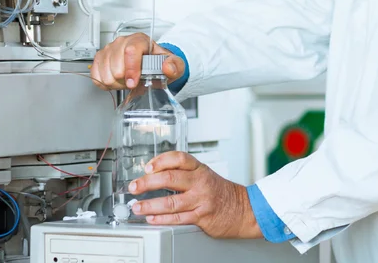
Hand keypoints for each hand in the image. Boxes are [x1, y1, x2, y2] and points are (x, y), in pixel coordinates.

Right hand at [90, 33, 184, 89]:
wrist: (150, 65)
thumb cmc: (158, 64)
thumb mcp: (173, 65)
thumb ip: (175, 66)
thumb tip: (168, 67)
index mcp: (140, 40)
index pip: (131, 51)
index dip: (131, 70)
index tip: (133, 83)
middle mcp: (123, 42)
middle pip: (116, 66)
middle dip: (126, 80)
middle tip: (134, 81)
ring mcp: (109, 49)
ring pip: (105, 73)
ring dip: (116, 83)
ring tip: (126, 80)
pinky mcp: (99, 58)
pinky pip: (96, 75)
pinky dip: (105, 83)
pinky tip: (116, 80)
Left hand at [129, 151, 261, 238]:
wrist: (242, 208)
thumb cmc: (220, 191)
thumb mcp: (204, 175)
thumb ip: (184, 173)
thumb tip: (155, 175)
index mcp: (200, 168)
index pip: (179, 158)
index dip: (161, 160)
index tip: (147, 167)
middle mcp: (200, 181)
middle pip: (170, 178)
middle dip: (148, 182)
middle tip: (134, 186)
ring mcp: (201, 199)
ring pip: (171, 201)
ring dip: (150, 204)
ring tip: (137, 207)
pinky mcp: (202, 217)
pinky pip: (178, 218)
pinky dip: (162, 219)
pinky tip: (151, 218)